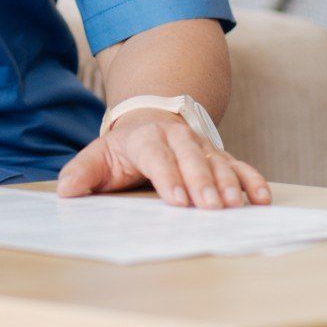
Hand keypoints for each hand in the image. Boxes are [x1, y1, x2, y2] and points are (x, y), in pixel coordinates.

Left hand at [56, 108, 270, 207]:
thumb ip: (82, 172)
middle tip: (210, 207)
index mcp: (145, 139)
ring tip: (235, 205)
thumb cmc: (123, 148)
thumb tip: (65, 190)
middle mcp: (177, 139)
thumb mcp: (98, 156)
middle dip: (202, 182)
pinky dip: (252, 180)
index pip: (157, 157)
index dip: (168, 177)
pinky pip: (240, 166)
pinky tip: (261, 199)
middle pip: (191, 158)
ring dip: (229, 183)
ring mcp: (201, 147)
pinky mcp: (219, 157)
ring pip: (218, 162)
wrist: (150, 120)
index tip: (177, 200)